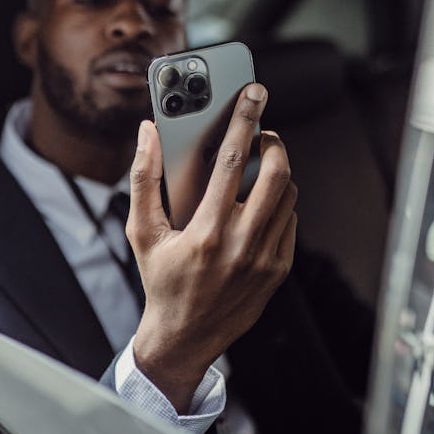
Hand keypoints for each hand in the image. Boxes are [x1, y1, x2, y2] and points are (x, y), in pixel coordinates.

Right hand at [128, 83, 296, 413]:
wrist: (184, 338)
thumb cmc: (161, 282)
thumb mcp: (142, 232)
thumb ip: (144, 178)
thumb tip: (148, 133)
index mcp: (207, 232)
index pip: (232, 161)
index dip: (243, 121)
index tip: (252, 94)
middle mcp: (241, 245)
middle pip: (276, 175)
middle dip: (273, 143)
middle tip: (261, 133)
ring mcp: (265, 260)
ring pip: (289, 196)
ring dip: (278, 172)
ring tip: (258, 165)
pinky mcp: (278, 271)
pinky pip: (291, 222)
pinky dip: (281, 203)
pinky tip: (260, 201)